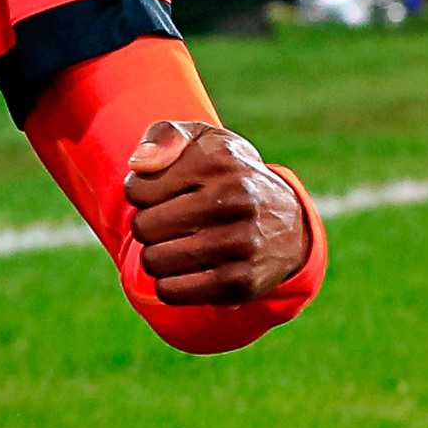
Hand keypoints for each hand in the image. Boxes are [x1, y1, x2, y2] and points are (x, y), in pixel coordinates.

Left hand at [123, 120, 309, 304]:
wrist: (290, 223)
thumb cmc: (229, 176)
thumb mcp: (204, 140)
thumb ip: (165, 136)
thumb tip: (139, 164)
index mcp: (219, 162)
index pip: (138, 189)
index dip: (142, 193)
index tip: (165, 193)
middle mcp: (235, 200)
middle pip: (143, 228)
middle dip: (149, 226)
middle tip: (173, 222)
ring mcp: (241, 243)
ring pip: (154, 261)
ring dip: (158, 256)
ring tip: (182, 244)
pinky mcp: (241, 283)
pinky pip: (171, 291)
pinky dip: (170, 284)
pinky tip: (189, 269)